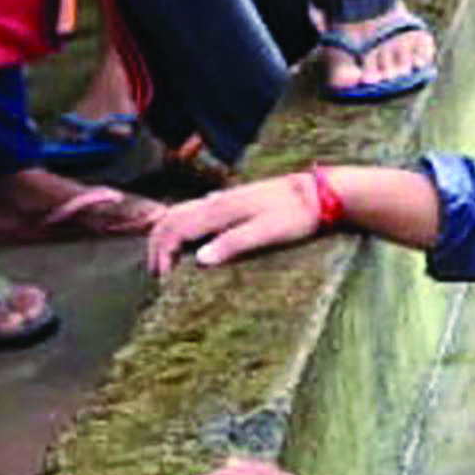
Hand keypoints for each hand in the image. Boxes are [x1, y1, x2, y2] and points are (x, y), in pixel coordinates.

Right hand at [143, 171, 335, 275]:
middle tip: (157, 276)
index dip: (161, 255)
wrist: (318, 193)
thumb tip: (199, 260)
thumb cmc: (295, 216)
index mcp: (218, 210)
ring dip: (166, 237)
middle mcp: (214, 202)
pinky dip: (180, 231)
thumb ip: (233, 244)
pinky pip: (192, 215)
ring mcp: (220, 200)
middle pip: (168, 219)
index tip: (163, 281)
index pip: (173, 229)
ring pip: (178, 214)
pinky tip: (188, 247)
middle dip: (156, 246)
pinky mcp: (229, 203)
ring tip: (167, 264)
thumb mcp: (267, 232)